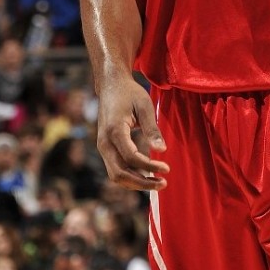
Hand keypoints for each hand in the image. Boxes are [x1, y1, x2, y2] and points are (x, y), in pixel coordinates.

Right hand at [96, 76, 169, 190]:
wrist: (111, 85)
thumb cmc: (130, 93)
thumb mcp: (144, 106)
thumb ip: (152, 129)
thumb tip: (162, 150)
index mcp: (114, 131)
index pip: (131, 158)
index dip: (150, 166)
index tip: (166, 168)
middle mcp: (104, 143)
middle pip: (120, 174)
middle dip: (142, 183)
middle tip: (163, 183)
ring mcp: (103, 147)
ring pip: (116, 175)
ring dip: (136, 183)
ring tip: (157, 183)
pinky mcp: (105, 148)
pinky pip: (115, 169)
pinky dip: (130, 176)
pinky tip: (146, 175)